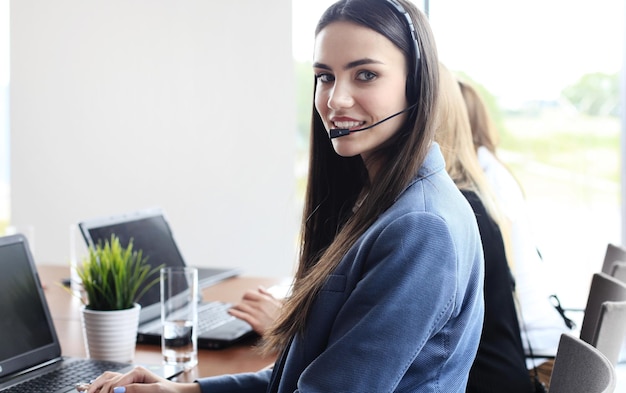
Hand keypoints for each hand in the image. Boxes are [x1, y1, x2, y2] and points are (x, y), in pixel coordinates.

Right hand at [85, 366, 199, 392]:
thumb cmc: (168, 391)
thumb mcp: (155, 390)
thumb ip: (137, 389)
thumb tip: (118, 390)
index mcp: (137, 372)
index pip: (116, 383)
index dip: (108, 392)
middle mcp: (131, 372)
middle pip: (109, 380)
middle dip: (99, 390)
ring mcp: (129, 377)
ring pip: (107, 378)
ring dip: (96, 385)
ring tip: (87, 392)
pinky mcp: (128, 382)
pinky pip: (111, 380)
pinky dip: (102, 384)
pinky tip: (95, 389)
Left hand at [228, 286, 283, 335]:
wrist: (287, 331)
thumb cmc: (283, 317)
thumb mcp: (278, 302)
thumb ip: (268, 294)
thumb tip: (260, 288)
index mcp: (265, 299)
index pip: (248, 293)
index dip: (244, 297)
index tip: (243, 300)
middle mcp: (260, 304)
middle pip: (243, 300)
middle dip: (240, 303)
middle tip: (238, 306)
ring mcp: (257, 313)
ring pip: (241, 306)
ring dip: (235, 307)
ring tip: (232, 309)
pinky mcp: (255, 322)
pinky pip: (242, 315)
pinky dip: (234, 313)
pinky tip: (230, 312)